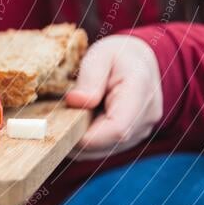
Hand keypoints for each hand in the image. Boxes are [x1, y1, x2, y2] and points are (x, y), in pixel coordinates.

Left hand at [65, 35, 162, 160]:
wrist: (139, 60)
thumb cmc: (116, 55)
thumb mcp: (100, 55)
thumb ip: (90, 78)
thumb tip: (76, 101)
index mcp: (140, 90)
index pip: (118, 128)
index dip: (88, 136)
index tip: (63, 128)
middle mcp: (147, 114)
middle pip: (110, 142)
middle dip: (80, 138)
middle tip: (56, 122)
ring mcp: (143, 128)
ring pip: (108, 149)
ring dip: (84, 140)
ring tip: (70, 117)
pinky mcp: (135, 136)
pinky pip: (108, 147)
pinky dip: (90, 140)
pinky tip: (80, 122)